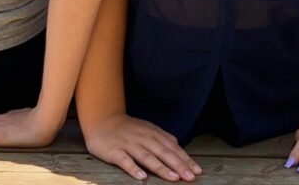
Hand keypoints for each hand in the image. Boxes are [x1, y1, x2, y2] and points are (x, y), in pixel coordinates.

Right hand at [84, 113, 201, 181]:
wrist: (101, 119)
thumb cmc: (127, 128)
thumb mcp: (147, 129)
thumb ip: (162, 137)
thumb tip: (178, 146)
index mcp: (153, 134)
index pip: (173, 148)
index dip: (185, 160)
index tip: (197, 171)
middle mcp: (143, 138)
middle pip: (163, 153)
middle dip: (179, 165)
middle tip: (191, 177)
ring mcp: (129, 144)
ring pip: (147, 157)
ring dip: (161, 168)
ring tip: (174, 178)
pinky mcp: (114, 151)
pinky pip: (125, 161)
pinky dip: (133, 168)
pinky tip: (142, 177)